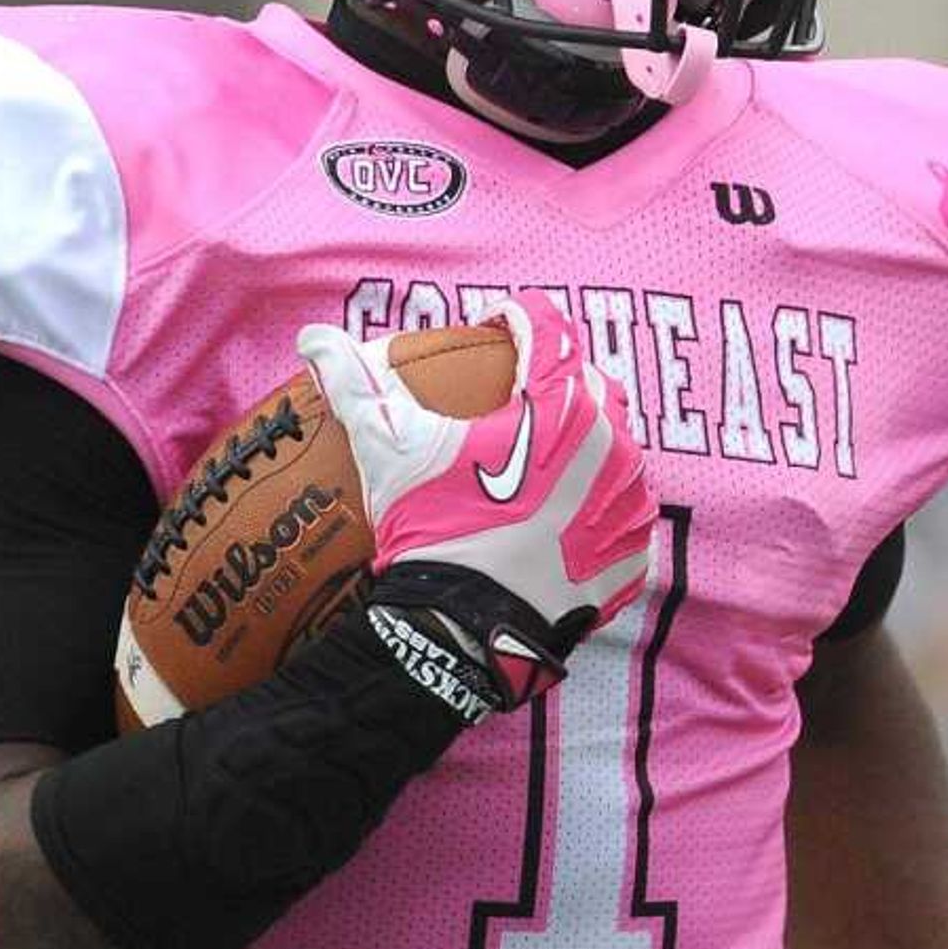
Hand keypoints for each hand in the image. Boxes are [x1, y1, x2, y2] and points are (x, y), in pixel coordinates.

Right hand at [297, 292, 655, 707]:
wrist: (468, 630)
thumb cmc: (432, 528)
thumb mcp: (386, 449)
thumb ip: (353, 382)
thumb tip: (313, 339)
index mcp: (559, 401)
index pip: (548, 329)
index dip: (519, 318)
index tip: (497, 327)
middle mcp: (611, 441)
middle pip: (589, 384)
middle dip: (557, 379)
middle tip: (517, 398)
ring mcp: (628, 499)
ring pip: (616, 446)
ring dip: (583, 443)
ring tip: (540, 460)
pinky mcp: (634, 550)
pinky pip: (622, 510)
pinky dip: (596, 504)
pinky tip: (561, 514)